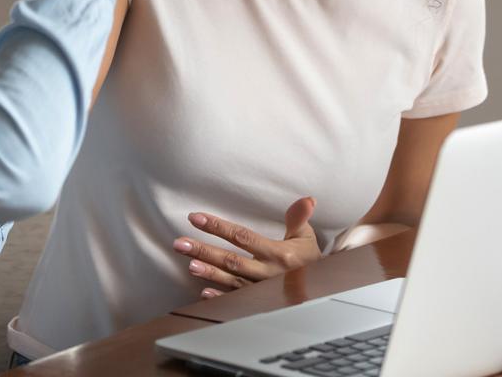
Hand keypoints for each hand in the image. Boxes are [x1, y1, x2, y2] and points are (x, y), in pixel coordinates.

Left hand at [173, 197, 319, 297]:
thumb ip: (299, 218)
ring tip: (189, 264)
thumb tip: (306, 200)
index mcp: (278, 254)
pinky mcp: (258, 302)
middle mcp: (268, 273)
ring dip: (209, 273)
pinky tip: (204, 293)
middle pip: (231, 260)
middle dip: (204, 251)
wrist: (321, 291)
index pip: (242, 237)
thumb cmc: (309, 259)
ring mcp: (261, 289)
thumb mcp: (306, 236)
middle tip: (180, 244)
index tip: (196, 218)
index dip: (218, 227)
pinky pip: (237, 300)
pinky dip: (221, 298)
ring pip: (231, 280)